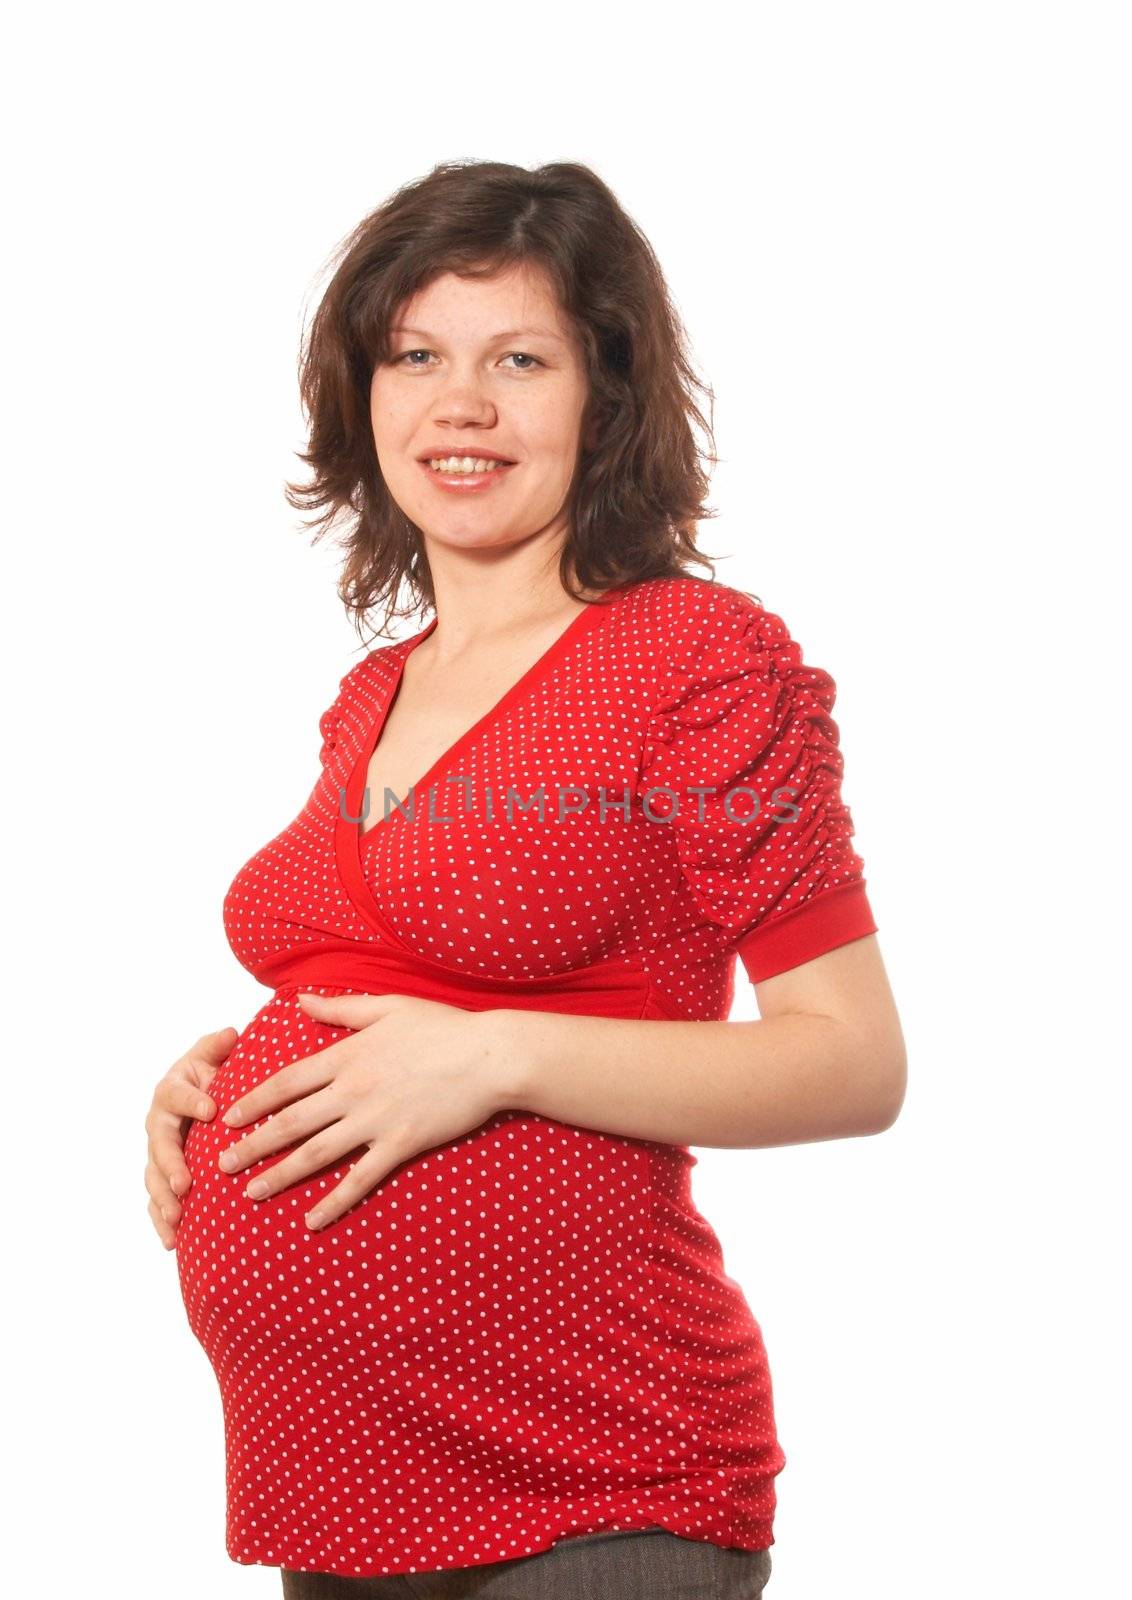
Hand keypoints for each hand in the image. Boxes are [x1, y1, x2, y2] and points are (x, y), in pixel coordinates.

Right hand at [145, 1027, 238, 1248]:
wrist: (205, 1097)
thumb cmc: (213, 1074)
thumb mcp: (215, 1056)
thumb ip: (218, 1048)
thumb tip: (229, 1033)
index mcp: (173, 1089)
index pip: (176, 1094)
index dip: (191, 1100)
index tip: (211, 1110)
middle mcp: (159, 1122)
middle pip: (159, 1143)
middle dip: (171, 1164)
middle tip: (186, 1182)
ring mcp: (158, 1152)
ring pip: (153, 1177)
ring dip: (164, 1198)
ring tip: (178, 1217)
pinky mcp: (163, 1177)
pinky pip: (157, 1201)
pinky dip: (162, 1221)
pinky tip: (172, 1241)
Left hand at [216, 993, 511, 1230]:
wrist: (489, 1055)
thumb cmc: (443, 1027)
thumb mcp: (388, 1007)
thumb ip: (341, 1010)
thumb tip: (303, 1002)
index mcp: (347, 1055)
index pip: (287, 1083)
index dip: (254, 1102)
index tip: (228, 1118)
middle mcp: (353, 1089)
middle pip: (291, 1122)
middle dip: (252, 1144)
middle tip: (221, 1164)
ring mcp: (375, 1120)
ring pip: (315, 1153)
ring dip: (279, 1175)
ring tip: (250, 1192)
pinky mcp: (400, 1144)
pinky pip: (359, 1179)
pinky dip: (333, 1202)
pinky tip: (310, 1220)